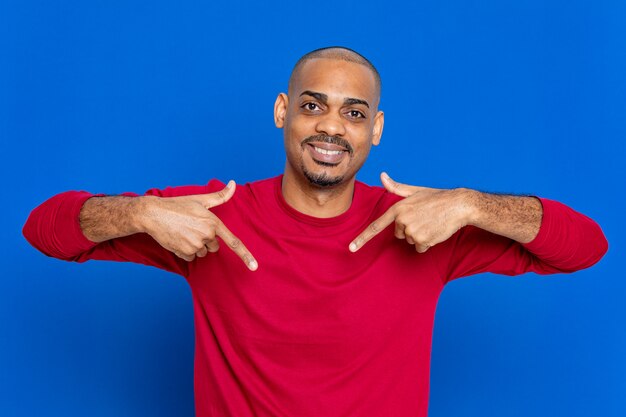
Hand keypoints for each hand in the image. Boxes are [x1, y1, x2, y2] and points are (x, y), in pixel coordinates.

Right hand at [141, 181, 257, 269]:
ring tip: (183, 232)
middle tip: (193, 228)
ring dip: (195, 245)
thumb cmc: (178, 205)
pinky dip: (186, 251)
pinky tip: (178, 239)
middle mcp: (206, 235)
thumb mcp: (201, 199)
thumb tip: (233, 183)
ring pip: (202, 252)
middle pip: (214, 247)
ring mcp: (195, 244)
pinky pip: (191, 258)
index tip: (254, 267)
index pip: (233, 242)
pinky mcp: (184, 252)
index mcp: (213, 222)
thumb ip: (220, 195)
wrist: (153, 214)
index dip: (245, 255)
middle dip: (207, 240)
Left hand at [349, 173, 469, 252]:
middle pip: (398, 233)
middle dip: (409, 228)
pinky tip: (435, 230)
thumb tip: (382, 176)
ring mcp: (412, 231)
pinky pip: (420, 247)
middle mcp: (402, 220)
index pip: (376, 226)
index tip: (351, 248)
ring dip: (420, 235)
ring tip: (431, 223)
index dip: (362, 238)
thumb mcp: (415, 191)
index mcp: (397, 208)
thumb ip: (396, 187)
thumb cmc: (437, 197)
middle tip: (424, 218)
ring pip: (410, 241)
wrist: (459, 205)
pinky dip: (427, 242)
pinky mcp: (423, 240)